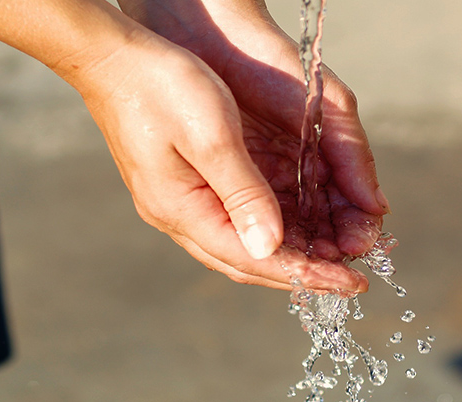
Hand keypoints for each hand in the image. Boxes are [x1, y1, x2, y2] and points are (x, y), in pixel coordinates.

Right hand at [116, 0, 389, 288]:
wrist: (112, 57)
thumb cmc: (161, 86)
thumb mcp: (212, 137)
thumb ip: (243, 194)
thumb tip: (271, 248)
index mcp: (182, 209)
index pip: (253, 259)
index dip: (305, 275)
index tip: (350, 283)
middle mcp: (177, 215)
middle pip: (246, 262)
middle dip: (300, 273)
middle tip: (348, 278)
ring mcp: (176, 202)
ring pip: (239, 245)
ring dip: (286, 255)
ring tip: (331, 258)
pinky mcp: (182, 185)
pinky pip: (231, 222)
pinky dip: (267, 230)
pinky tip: (292, 228)